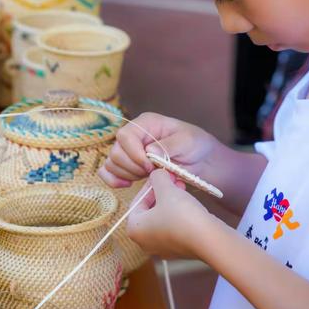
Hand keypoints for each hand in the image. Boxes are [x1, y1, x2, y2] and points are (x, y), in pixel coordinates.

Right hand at [98, 112, 216, 187]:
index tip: (150, 166)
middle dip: (133, 168)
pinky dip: (114, 181)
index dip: (134, 153)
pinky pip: (108, 172)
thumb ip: (169, 145)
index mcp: (145, 123)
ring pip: (111, 164)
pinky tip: (128, 185)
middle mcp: (133, 135)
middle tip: (152, 172)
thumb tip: (148, 152)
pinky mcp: (127, 165)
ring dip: (128, 175)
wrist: (201, 160)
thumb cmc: (195, 144)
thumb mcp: (188, 141)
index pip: (125, 136)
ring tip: (148, 177)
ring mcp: (128, 150)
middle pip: (116, 152)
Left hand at [126, 169, 211, 259]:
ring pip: (162, 217)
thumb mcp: (166, 189)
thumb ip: (157, 178)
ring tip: (181, 187)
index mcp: (135, 229)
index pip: (137, 202)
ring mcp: (162, 248)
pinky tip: (188, 202)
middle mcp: (145, 242)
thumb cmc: (181, 214)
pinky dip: (178, 213)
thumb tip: (156, 174)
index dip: (149, 185)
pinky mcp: (178, 250)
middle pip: (149, 209)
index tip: (160, 176)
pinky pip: (173, 226)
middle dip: (161, 191)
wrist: (208, 239)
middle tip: (172, 179)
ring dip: (170, 200)